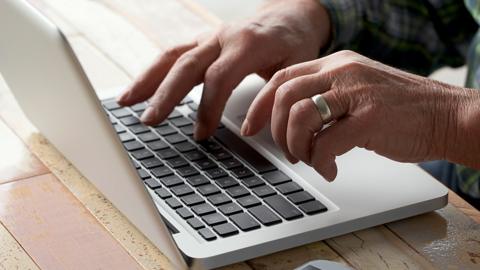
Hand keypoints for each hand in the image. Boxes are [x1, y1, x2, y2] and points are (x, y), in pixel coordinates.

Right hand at [117, 0, 330, 139]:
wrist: (290, 16)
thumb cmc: (294, 43)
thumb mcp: (295, 69)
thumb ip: (272, 97)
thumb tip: (248, 130)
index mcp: (247, 43)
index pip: (219, 78)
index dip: (208, 108)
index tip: (201, 134)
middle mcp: (222, 37)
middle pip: (186, 65)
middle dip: (166, 94)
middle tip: (150, 121)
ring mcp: (209, 38)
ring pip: (172, 56)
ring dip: (148, 79)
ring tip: (126, 102)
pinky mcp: (202, 42)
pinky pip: (173, 54)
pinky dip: (153, 72)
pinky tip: (139, 88)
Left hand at [242, 50, 474, 180]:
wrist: (446, 116)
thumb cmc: (399, 109)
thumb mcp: (356, 90)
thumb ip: (324, 97)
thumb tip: (289, 122)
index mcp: (336, 64)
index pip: (282, 78)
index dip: (260, 105)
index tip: (250, 127)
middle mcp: (343, 72)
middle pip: (284, 96)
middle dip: (278, 131)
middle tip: (290, 151)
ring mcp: (357, 93)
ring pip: (300, 116)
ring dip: (296, 146)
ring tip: (309, 159)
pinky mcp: (370, 118)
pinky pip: (326, 143)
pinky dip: (320, 162)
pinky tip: (331, 169)